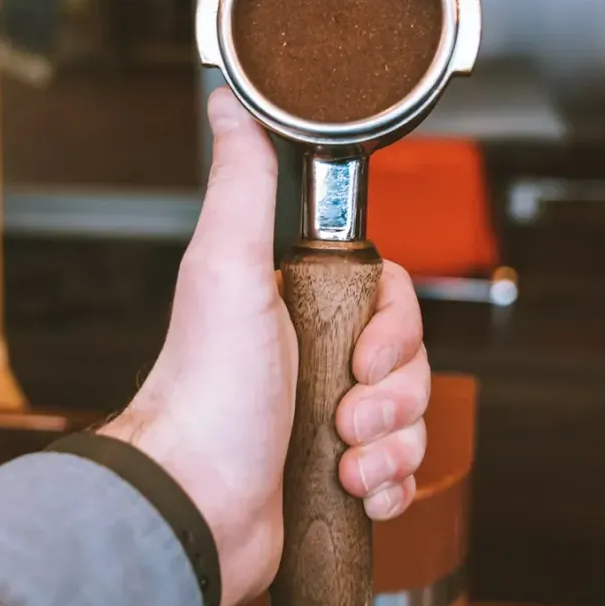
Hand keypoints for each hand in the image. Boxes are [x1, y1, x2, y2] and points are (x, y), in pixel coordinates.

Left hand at [99, 89, 431, 605]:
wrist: (194, 502)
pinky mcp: (331, 483)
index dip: (394, 329)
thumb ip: (241, 183)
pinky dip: (386, 488)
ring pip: (410, 424)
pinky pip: (397, 479)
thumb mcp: (224, 269)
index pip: (390, 301)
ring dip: (392, 447)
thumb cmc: (206, 392)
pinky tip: (355, 492)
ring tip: (343, 459)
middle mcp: (311, 365)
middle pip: (409, 364)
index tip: (362, 353)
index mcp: (296, 311)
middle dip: (393, 397)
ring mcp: (322, 426)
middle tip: (347, 415)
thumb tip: (232, 103)